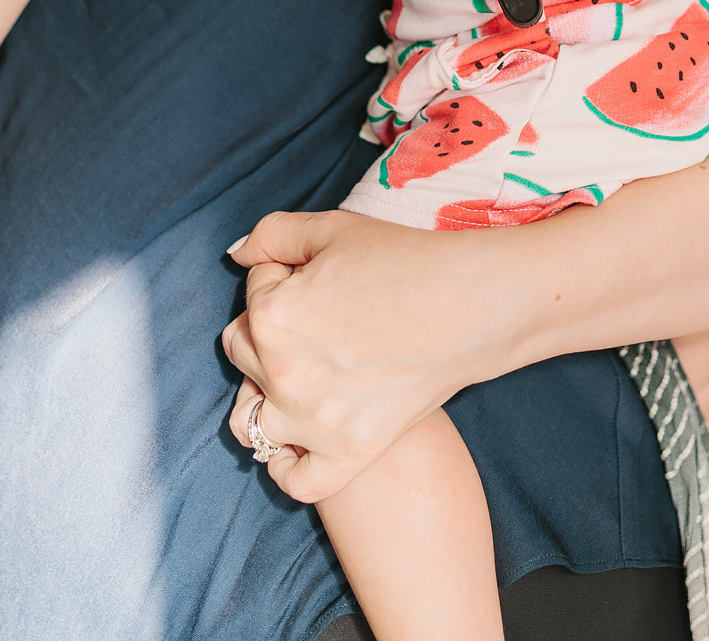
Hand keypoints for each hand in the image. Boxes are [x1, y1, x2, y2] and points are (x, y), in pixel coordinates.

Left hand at [220, 210, 504, 503]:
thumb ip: (270, 236)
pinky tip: (297, 442)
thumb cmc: (405, 262)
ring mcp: (313, 422)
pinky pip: (295, 480)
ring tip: (302, 376)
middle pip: (242, 353)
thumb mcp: (332, 229)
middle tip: (320, 320)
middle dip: (269, 332)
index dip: (284, 279)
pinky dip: (287, 467)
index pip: (252, 294)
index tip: (322, 280)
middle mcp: (283, 374)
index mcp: (272, 317)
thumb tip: (236, 256)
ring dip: (265, 397)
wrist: (472, 306)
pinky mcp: (348, 453)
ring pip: (251, 419)